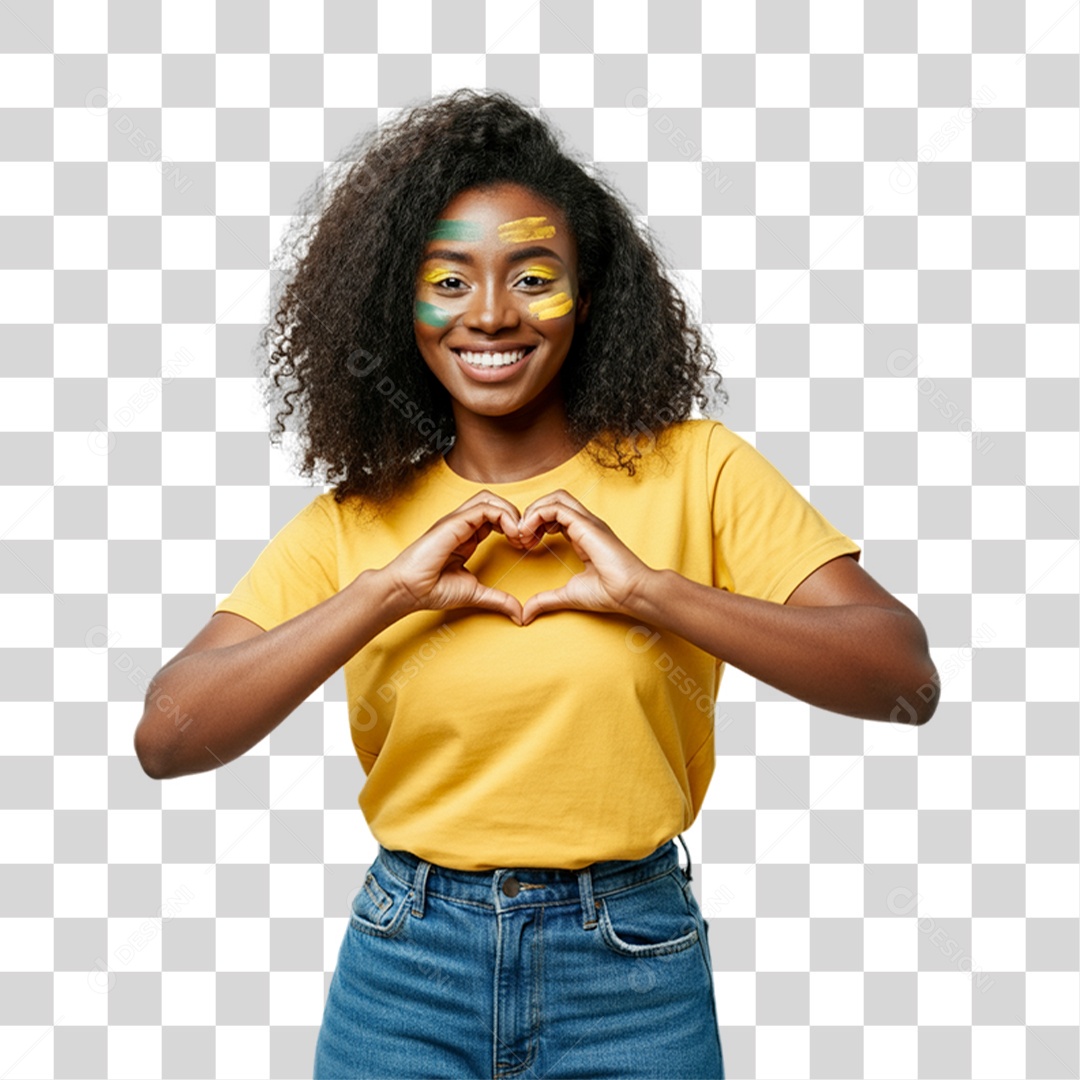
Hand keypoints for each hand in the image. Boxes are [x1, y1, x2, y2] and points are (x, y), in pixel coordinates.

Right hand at [379, 492, 527, 624]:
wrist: (406, 591)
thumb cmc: (431, 590)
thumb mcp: (474, 594)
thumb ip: (498, 599)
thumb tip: (519, 614)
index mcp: (465, 536)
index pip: (494, 516)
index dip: (514, 526)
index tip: (524, 546)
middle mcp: (461, 525)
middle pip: (493, 502)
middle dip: (515, 515)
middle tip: (525, 538)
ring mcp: (455, 522)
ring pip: (489, 499)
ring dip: (510, 512)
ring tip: (519, 535)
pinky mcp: (452, 524)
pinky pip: (483, 508)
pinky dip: (503, 516)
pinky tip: (512, 534)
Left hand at [514, 490, 656, 626]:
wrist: (632, 593)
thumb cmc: (609, 593)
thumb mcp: (568, 595)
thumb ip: (545, 600)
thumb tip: (525, 614)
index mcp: (582, 534)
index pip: (555, 514)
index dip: (535, 524)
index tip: (524, 545)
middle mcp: (585, 523)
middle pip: (554, 499)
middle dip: (531, 513)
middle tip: (520, 537)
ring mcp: (587, 521)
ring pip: (555, 498)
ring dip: (532, 512)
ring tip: (523, 535)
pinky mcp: (586, 524)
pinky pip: (556, 508)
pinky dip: (537, 515)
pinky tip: (530, 534)